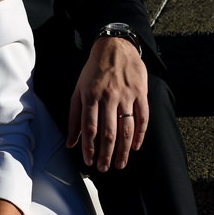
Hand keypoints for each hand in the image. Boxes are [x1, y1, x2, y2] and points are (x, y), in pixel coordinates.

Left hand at [67, 37, 148, 171]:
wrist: (115, 47)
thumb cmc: (93, 71)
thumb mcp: (78, 90)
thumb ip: (74, 117)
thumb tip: (71, 143)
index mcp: (91, 96)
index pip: (89, 128)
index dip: (89, 148)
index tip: (89, 162)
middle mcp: (109, 97)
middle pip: (108, 132)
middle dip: (106, 154)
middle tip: (104, 168)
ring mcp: (126, 95)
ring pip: (126, 128)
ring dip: (123, 149)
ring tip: (120, 164)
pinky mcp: (141, 93)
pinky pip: (143, 117)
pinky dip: (140, 134)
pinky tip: (135, 147)